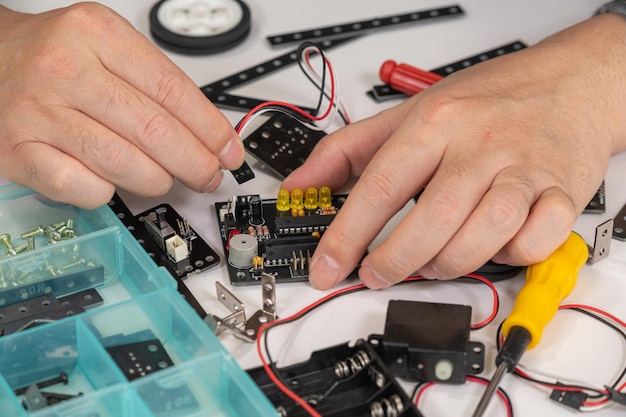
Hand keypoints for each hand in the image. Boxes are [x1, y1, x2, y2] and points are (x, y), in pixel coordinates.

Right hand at [0, 3, 243, 207]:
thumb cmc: (55, 56)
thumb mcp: (108, 47)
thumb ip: (157, 84)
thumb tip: (209, 135)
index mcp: (97, 35)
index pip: (173, 90)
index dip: (210, 130)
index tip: (229, 152)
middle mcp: (66, 69)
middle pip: (154, 130)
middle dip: (195, 163)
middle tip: (208, 176)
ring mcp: (38, 112)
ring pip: (124, 163)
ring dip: (158, 181)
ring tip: (165, 179)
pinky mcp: (18, 151)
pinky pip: (83, 188)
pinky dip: (107, 192)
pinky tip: (110, 180)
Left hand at [283, 13, 625, 288]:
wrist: (567, 83)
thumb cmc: (486, 101)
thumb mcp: (408, 112)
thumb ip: (348, 150)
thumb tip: (301, 185)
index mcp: (437, 122)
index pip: (379, 185)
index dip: (347, 234)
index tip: (327, 266)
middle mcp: (480, 144)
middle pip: (431, 219)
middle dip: (394, 261)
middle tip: (376, 272)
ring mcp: (524, 169)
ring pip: (483, 235)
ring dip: (447, 263)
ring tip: (430, 261)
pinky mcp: (561, 192)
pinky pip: (537, 241)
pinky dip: (511, 256)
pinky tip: (492, 248)